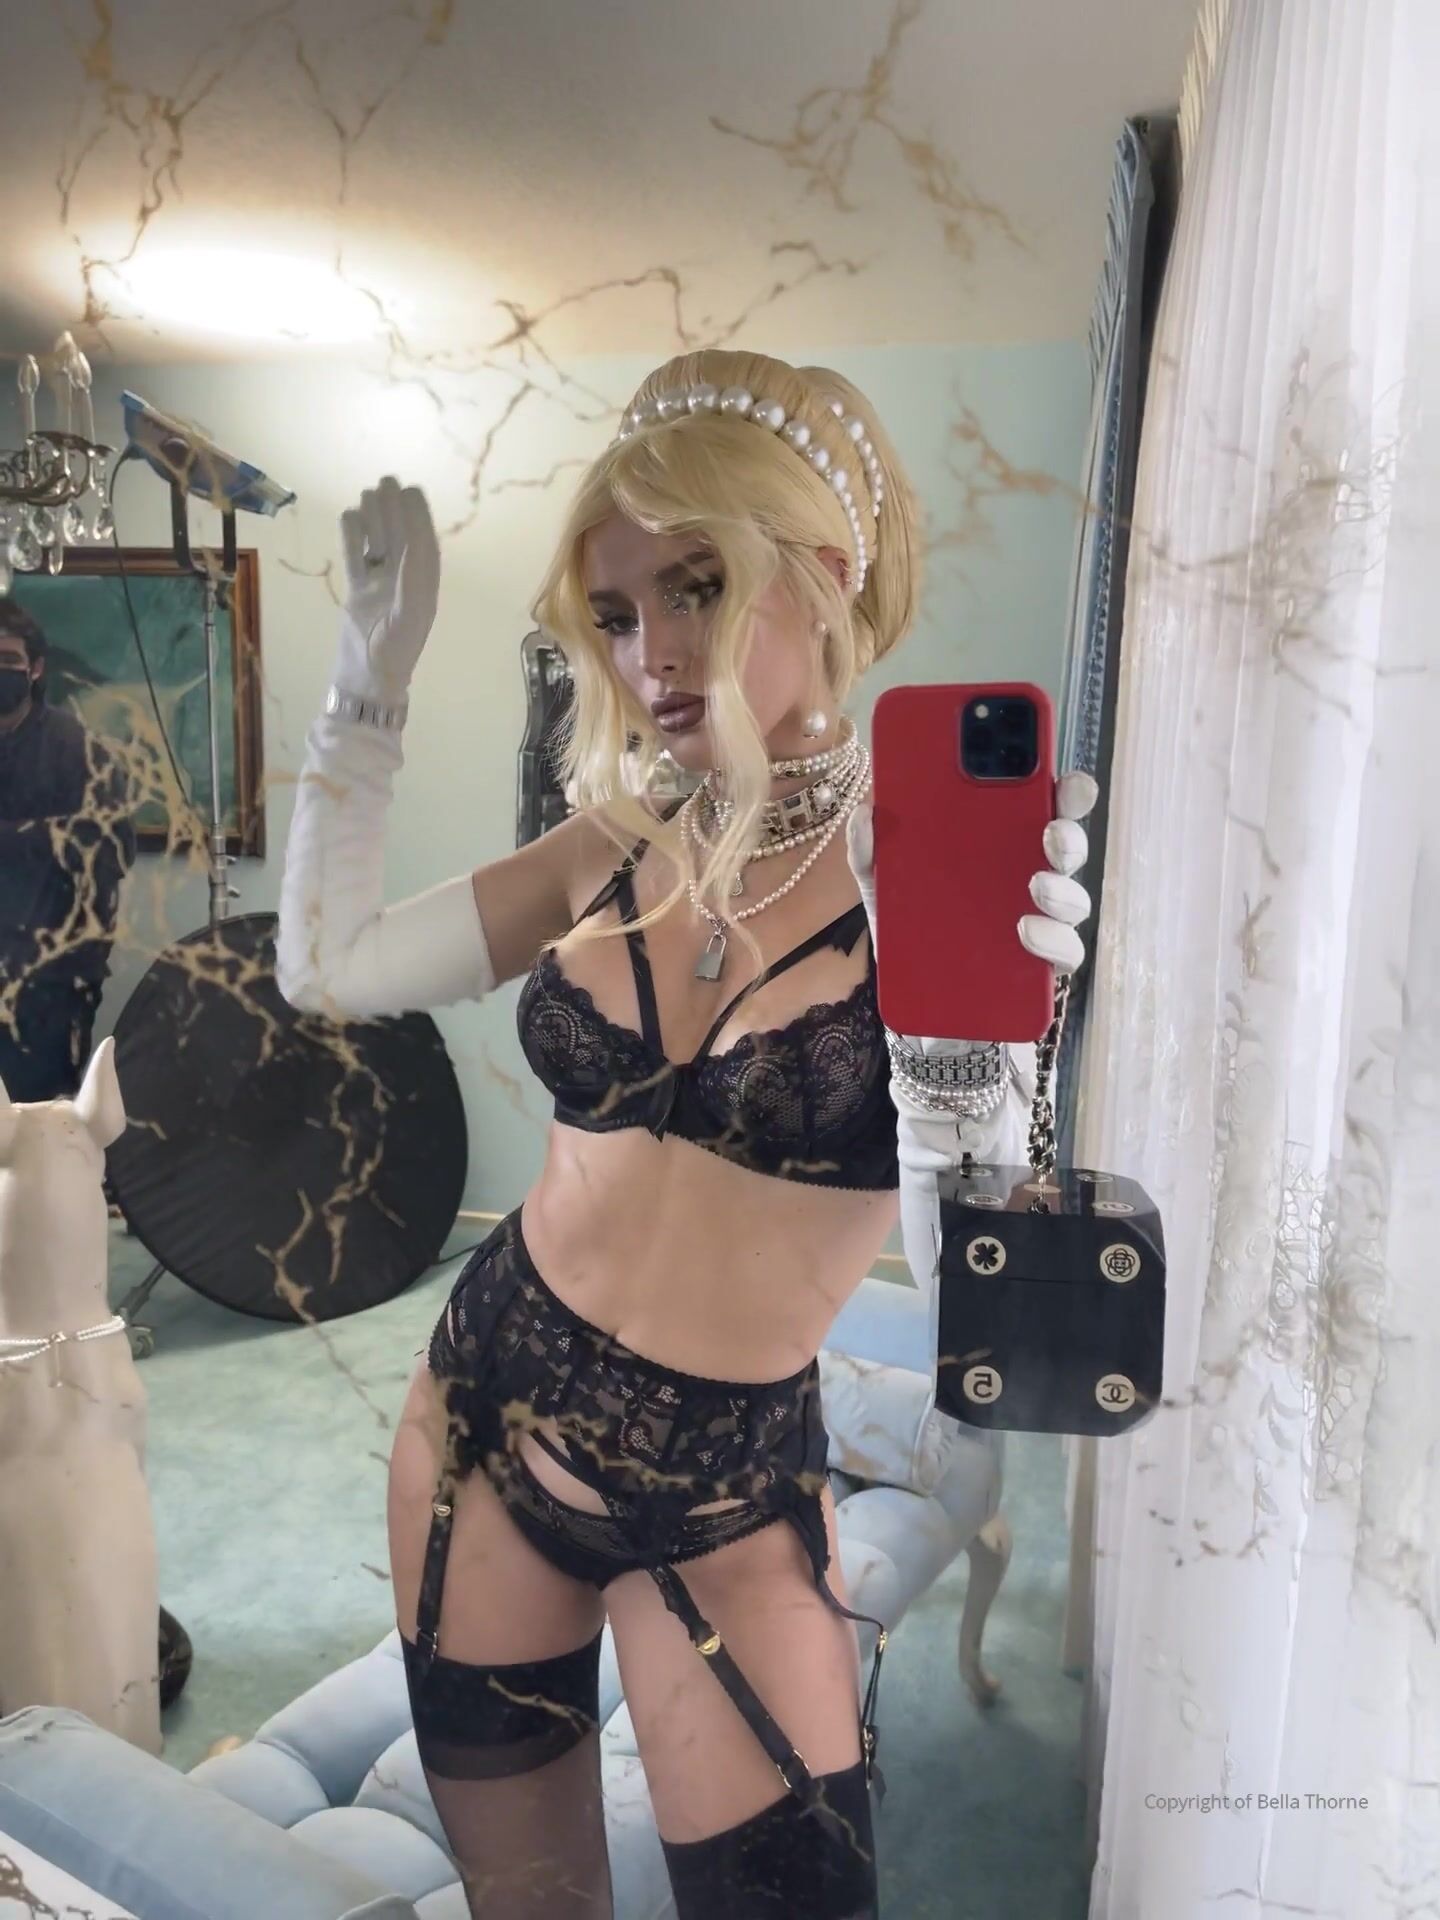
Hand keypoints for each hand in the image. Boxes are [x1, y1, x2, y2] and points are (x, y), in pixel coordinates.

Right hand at [334, 476, 440, 707]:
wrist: (365, 679)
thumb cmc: (393, 652)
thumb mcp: (408, 616)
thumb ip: (412, 579)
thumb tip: (415, 540)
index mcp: (423, 583)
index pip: (422, 541)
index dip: (417, 515)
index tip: (410, 490)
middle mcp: (403, 579)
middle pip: (398, 534)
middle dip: (393, 509)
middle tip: (385, 484)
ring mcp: (379, 582)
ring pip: (375, 540)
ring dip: (373, 517)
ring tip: (368, 497)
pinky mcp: (357, 588)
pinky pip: (354, 555)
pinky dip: (352, 537)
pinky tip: (350, 518)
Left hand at [846, 767, 1098, 1160]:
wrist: (922, 1008)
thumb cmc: (916, 927)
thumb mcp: (885, 888)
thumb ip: (872, 852)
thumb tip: (865, 815)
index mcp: (1000, 842)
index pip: (1040, 803)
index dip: (1058, 785)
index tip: (1057, 772)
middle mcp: (1031, 875)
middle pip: (1068, 844)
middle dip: (1067, 833)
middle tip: (1048, 833)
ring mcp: (1044, 921)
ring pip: (1074, 897)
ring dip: (1061, 890)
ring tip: (1033, 889)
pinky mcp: (1042, 967)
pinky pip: (1064, 952)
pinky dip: (1051, 942)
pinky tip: (1026, 934)